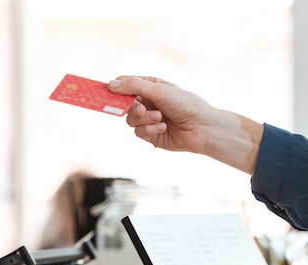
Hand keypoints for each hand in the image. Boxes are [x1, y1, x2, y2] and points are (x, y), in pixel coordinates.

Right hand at [109, 76, 263, 173]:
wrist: (204, 128)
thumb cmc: (186, 104)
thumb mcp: (159, 91)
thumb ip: (134, 87)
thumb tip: (110, 84)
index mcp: (150, 87)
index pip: (124, 85)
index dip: (114, 89)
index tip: (104, 92)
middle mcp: (148, 102)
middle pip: (123, 105)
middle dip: (132, 107)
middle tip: (141, 108)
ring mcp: (149, 120)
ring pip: (130, 121)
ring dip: (144, 120)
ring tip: (160, 118)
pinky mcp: (152, 135)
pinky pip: (139, 133)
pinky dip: (149, 130)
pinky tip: (164, 127)